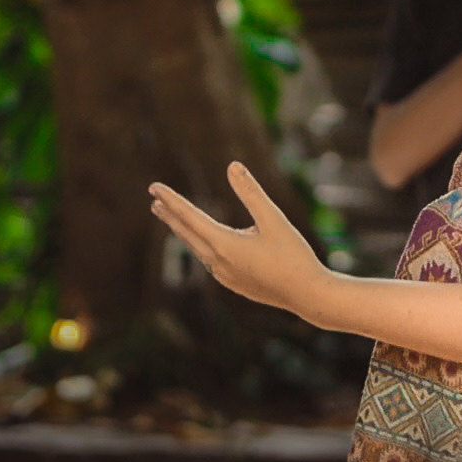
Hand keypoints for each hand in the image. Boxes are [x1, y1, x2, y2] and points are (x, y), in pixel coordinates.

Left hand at [148, 162, 327, 314]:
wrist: (308, 296)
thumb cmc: (294, 255)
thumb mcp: (274, 219)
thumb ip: (251, 192)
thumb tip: (232, 165)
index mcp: (224, 245)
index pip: (189, 217)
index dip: (171, 200)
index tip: (154, 187)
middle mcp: (218, 263)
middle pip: (187, 234)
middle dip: (170, 215)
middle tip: (154, 200)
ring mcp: (225, 276)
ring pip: (197, 249)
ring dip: (184, 232)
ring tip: (174, 219)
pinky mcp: (235, 284)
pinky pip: (210, 261)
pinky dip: (201, 246)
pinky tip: (205, 244)